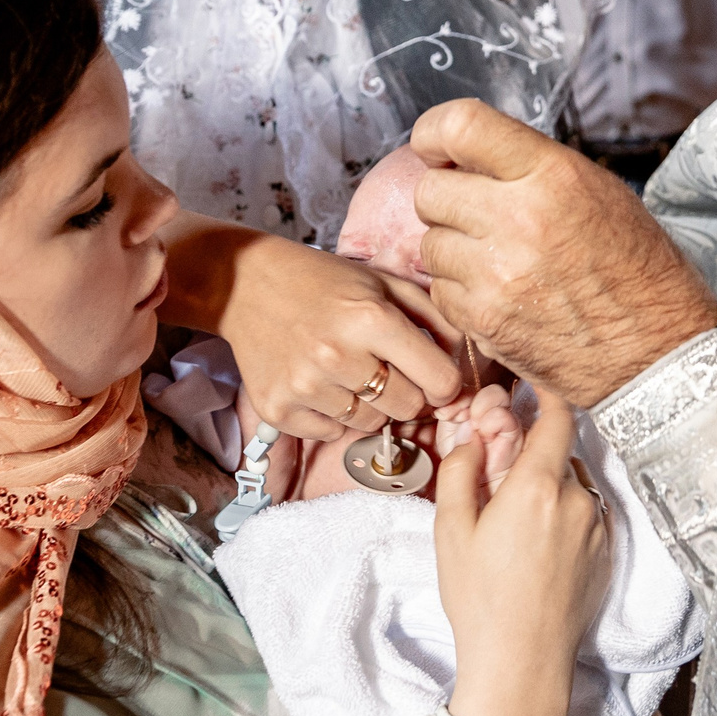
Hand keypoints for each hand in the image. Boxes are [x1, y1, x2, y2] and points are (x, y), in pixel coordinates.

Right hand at [161, 214, 463, 440]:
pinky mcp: (279, 409)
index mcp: (372, 318)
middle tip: (387, 369)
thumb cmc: (325, 282)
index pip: (440, 381)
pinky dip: (335, 415)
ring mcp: (305, 386)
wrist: (245, 285)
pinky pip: (333, 432)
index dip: (444, 381)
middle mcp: (338, 355)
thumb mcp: (385, 284)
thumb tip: (471, 363)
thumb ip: (435, 319)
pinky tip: (323, 382)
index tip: (434, 374)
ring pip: (371, 423)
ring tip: (349, 370)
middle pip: (409, 407)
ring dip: (370, 403)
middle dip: (408, 393)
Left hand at [413, 102, 716, 407]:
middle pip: (431, 191)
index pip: (461, 127)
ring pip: (430, 244)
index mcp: (553, 176)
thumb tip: (471, 158)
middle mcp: (519, 218)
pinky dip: (460, 293)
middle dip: (446, 200)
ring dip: (453, 250)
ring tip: (496, 261)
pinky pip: (440, 291)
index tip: (434, 146)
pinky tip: (498, 295)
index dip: (434, 132)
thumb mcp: (599, 193)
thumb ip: (531, 169)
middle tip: (475, 214)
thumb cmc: (637, 270)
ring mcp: (496, 274)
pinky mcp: (483, 319)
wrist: (656, 352)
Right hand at [436, 390, 608, 715]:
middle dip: (531, 454)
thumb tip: (474, 439)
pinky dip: (562, 515)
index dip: (546, 395)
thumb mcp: (451, 529)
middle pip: (559, 453)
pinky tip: (534, 547)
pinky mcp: (606, 554)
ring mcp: (597, 528)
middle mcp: (577, 500)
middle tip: (498, 475)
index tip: (533, 388)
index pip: (557, 416)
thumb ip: (461, 470)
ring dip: (548, 487)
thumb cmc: (480, 599)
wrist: (522, 663)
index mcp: (538, 486)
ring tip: (514, 523)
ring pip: (572, 485)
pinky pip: (583, 515)